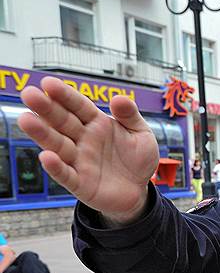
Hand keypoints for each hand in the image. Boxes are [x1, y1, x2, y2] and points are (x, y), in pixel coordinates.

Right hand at [18, 77, 158, 223]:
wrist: (139, 189)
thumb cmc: (137, 158)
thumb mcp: (141, 133)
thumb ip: (130, 116)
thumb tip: (119, 98)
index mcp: (96, 123)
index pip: (78, 106)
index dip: (65, 95)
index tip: (49, 83)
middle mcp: (83, 140)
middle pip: (62, 122)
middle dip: (46, 108)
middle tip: (29, 94)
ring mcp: (80, 160)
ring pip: (58, 145)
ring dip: (42, 134)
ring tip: (26, 120)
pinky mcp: (80, 183)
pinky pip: (66, 175)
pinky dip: (56, 167)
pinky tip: (47, 156)